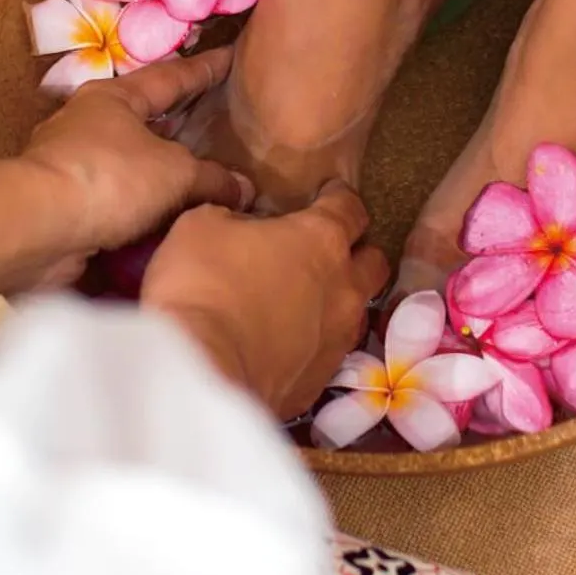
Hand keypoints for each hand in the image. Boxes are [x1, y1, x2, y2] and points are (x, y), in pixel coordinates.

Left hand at [21, 48, 255, 258]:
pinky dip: (143, 210)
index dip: (205, 68)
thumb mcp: (175, 172)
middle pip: (146, 120)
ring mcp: (73, 164)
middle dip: (181, 125)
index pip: (171, 77)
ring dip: (161, 176)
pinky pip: (117, 202)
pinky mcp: (65, 205)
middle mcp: (89, 124)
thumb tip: (243, 188)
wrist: (38, 226)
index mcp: (115, 97)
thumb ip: (213, 178)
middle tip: (221, 124)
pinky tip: (169, 223)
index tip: (231, 57)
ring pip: (130, 165)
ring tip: (204, 183)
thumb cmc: (110, 178)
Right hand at [140, 182, 390, 418]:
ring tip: (308, 301)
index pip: (349, 208)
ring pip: (357, 311)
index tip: (327, 193)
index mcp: (321, 240)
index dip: (338, 197)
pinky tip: (287, 344)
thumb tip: (243, 221)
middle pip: (374, 262)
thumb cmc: (201, 284)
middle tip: (325, 249)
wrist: (202, 372)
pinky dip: (314, 343)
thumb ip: (232, 215)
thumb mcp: (201, 225)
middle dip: (356, 251)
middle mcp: (343, 288)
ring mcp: (338, 339)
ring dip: (339, 301)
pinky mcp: (320, 381)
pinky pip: (328, 353)